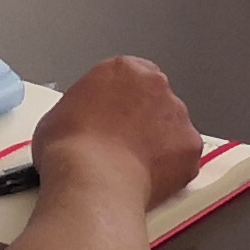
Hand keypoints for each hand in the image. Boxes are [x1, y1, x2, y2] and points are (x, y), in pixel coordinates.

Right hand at [32, 54, 206, 212]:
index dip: (123, 101)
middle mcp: (155, 85)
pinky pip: (183, 157)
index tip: (115, 118)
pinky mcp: (190, 146)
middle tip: (122, 146)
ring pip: (172, 129)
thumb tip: (78, 128)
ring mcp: (177, 115)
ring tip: (132, 168)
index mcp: (123, 69)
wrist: (92, 179)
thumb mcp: (59, 114)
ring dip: (158, 144)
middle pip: (156, 101)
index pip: (132, 77)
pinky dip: (171, 169)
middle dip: (144, 122)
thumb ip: (81, 110)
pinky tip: (147, 180)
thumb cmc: (71, 149)